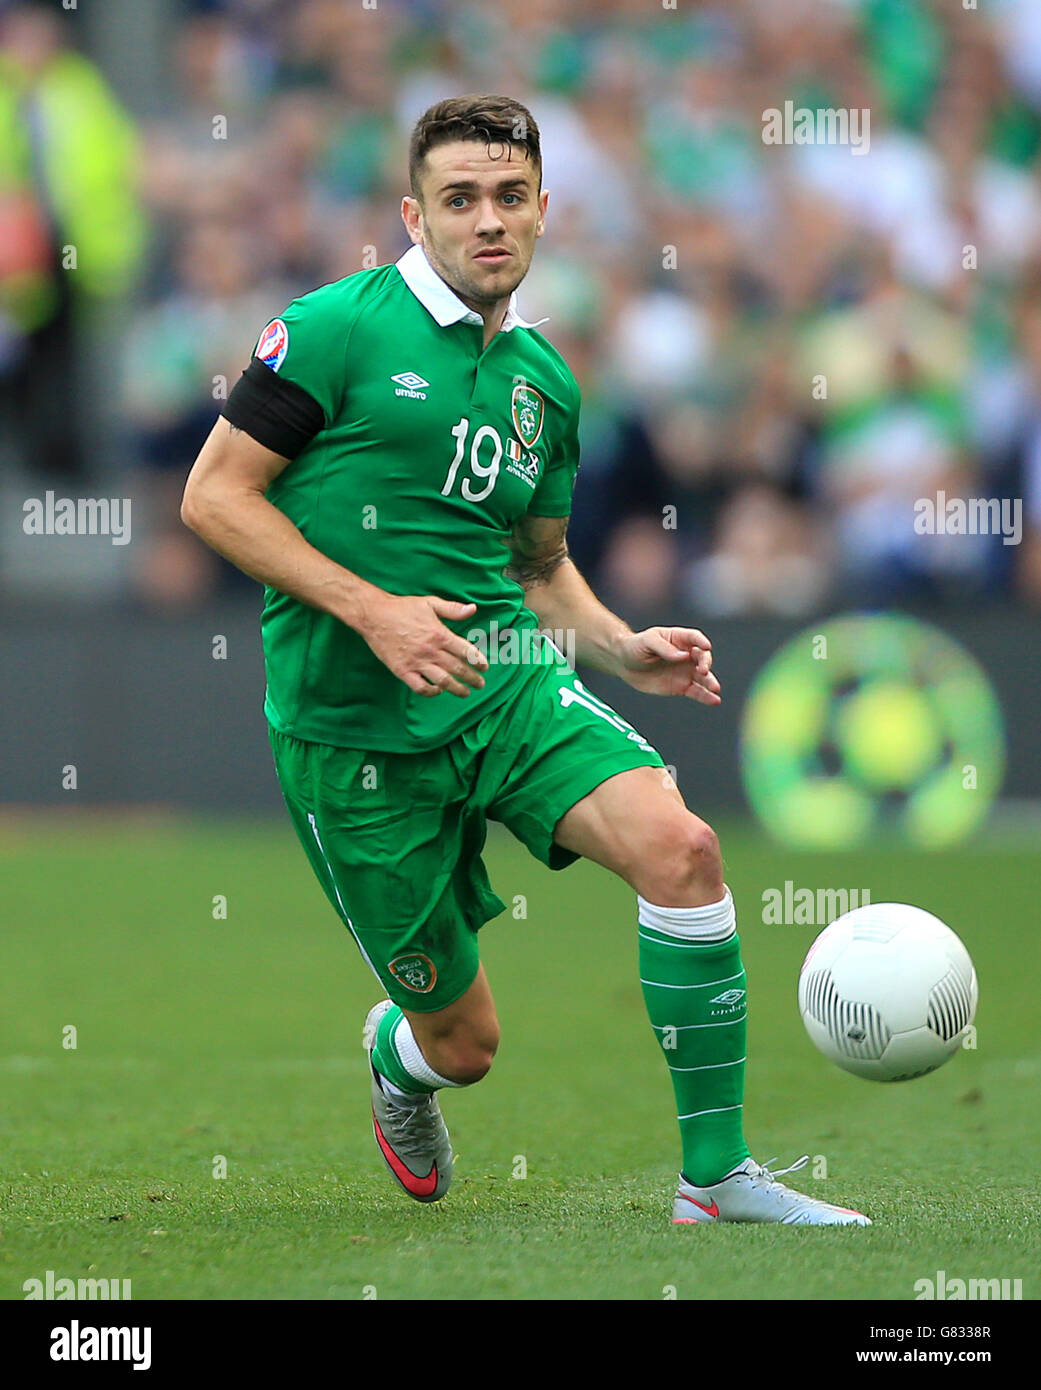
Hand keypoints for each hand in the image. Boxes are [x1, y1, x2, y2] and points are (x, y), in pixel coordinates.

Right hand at [358, 594, 488, 697]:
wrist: (374, 616)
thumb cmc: (402, 608)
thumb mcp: (430, 603)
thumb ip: (452, 609)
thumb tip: (473, 609)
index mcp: (440, 634)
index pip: (466, 651)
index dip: (478, 661)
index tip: (485, 667)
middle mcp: (431, 650)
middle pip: (458, 669)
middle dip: (472, 678)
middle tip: (480, 684)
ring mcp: (417, 662)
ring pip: (443, 681)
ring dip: (457, 689)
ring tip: (465, 693)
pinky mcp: (402, 671)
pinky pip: (420, 687)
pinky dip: (431, 692)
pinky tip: (437, 691)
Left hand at [615, 626, 720, 704]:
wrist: (625, 664)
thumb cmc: (636, 647)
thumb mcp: (647, 642)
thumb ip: (664, 648)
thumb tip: (683, 656)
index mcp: (678, 639)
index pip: (694, 638)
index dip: (701, 642)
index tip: (706, 647)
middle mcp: (686, 655)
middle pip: (702, 657)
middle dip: (705, 663)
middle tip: (703, 670)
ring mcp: (685, 671)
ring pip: (703, 677)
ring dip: (710, 682)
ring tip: (715, 688)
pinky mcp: (681, 687)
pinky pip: (696, 692)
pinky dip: (706, 696)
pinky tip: (715, 700)